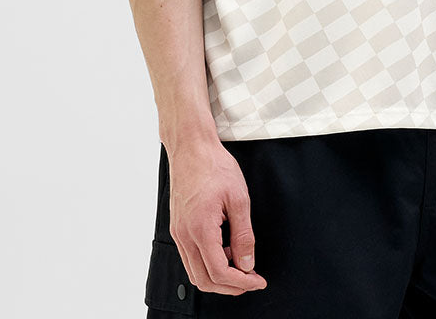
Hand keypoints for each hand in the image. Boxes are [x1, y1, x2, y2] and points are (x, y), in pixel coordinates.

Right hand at [167, 139, 267, 294]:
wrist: (191, 147)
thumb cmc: (213, 166)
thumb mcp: (238, 199)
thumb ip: (244, 235)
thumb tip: (247, 263)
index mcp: (200, 229)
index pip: (219, 273)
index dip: (242, 283)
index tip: (258, 281)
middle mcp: (184, 235)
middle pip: (204, 281)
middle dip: (230, 287)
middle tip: (250, 279)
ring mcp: (178, 232)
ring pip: (194, 272)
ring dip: (217, 276)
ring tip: (239, 261)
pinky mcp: (177, 227)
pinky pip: (190, 257)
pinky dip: (207, 262)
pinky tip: (224, 248)